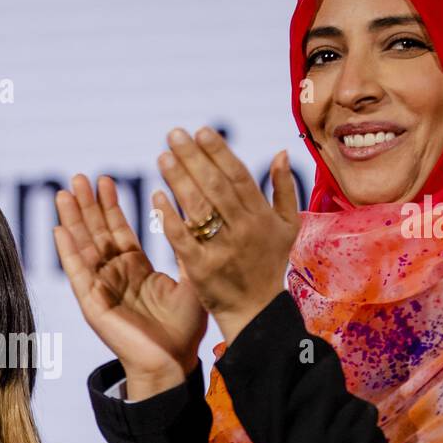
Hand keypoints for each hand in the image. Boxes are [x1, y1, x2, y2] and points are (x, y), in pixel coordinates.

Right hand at [54, 174, 206, 394]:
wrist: (174, 362)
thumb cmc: (185, 329)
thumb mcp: (190, 279)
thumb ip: (185, 249)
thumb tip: (188, 215)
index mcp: (135, 269)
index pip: (118, 230)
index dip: (110, 205)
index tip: (105, 179)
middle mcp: (115, 276)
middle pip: (96, 233)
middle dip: (87, 205)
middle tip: (78, 177)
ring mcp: (101, 289)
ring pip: (83, 247)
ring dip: (73, 220)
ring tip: (64, 193)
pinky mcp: (93, 304)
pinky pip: (78, 274)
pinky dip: (68, 252)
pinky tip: (60, 230)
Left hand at [155, 126, 300, 342]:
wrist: (255, 311)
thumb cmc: (268, 264)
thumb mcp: (286, 227)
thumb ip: (284, 189)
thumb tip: (280, 152)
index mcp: (262, 216)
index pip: (238, 176)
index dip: (218, 152)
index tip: (200, 131)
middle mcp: (244, 229)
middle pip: (215, 186)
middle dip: (193, 158)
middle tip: (173, 134)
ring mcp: (222, 249)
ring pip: (198, 208)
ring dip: (178, 180)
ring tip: (162, 157)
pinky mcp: (201, 269)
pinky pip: (182, 238)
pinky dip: (169, 217)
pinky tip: (156, 196)